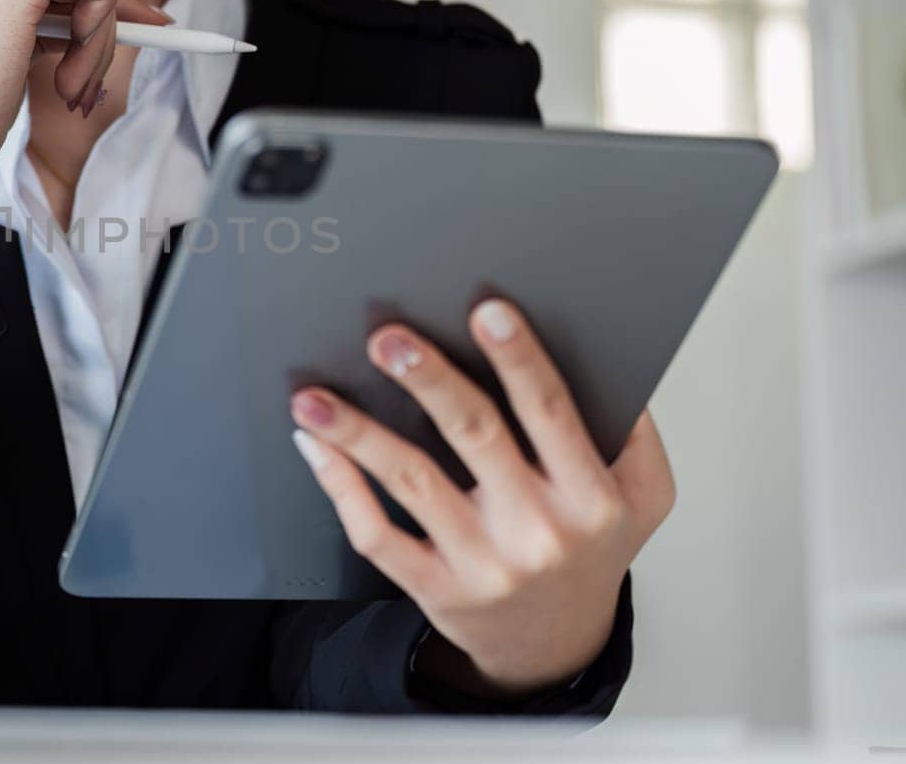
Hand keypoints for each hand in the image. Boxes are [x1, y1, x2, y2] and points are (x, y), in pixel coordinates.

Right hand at [0, 0, 169, 269]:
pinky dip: (101, 28)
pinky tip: (70, 74)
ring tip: (69, 91)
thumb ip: (59, 18)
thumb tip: (128, 7)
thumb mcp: (18, 48)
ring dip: (100, 43)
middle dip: (103, 32)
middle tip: (81, 86)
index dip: (108, 1)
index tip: (152, 24)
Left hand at [289, 298, 675, 698]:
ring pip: (412, 482)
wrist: (556, 645)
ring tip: (316, 398)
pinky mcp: (437, 590)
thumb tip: (598, 350)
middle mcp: (538, 531)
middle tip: (387, 339)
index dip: (519, 359)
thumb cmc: (590, 550)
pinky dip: (342, 489)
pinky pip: (378, 536)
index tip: (487, 312)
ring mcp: (483, 565)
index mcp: (591, 497)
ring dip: (359, 433)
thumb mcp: (642, 495)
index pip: (550, 413)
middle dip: (428, 380)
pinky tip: (317, 450)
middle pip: (475, 435)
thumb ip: (631, 429)